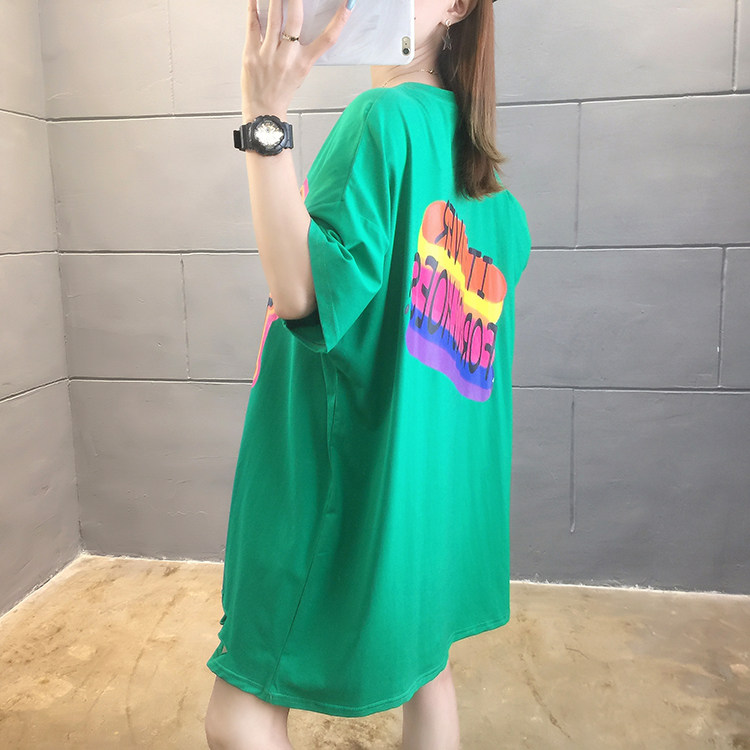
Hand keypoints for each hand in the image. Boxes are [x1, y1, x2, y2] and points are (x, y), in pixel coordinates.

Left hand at [241, 0, 353, 120]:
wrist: (263, 110)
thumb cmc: (282, 92)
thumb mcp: (301, 72)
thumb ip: (303, 50)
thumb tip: (301, 25)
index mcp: (304, 63)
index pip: (327, 39)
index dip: (339, 21)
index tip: (347, 5)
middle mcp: (287, 57)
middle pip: (295, 19)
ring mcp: (268, 55)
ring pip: (273, 17)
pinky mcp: (251, 54)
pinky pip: (252, 25)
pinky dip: (253, 8)